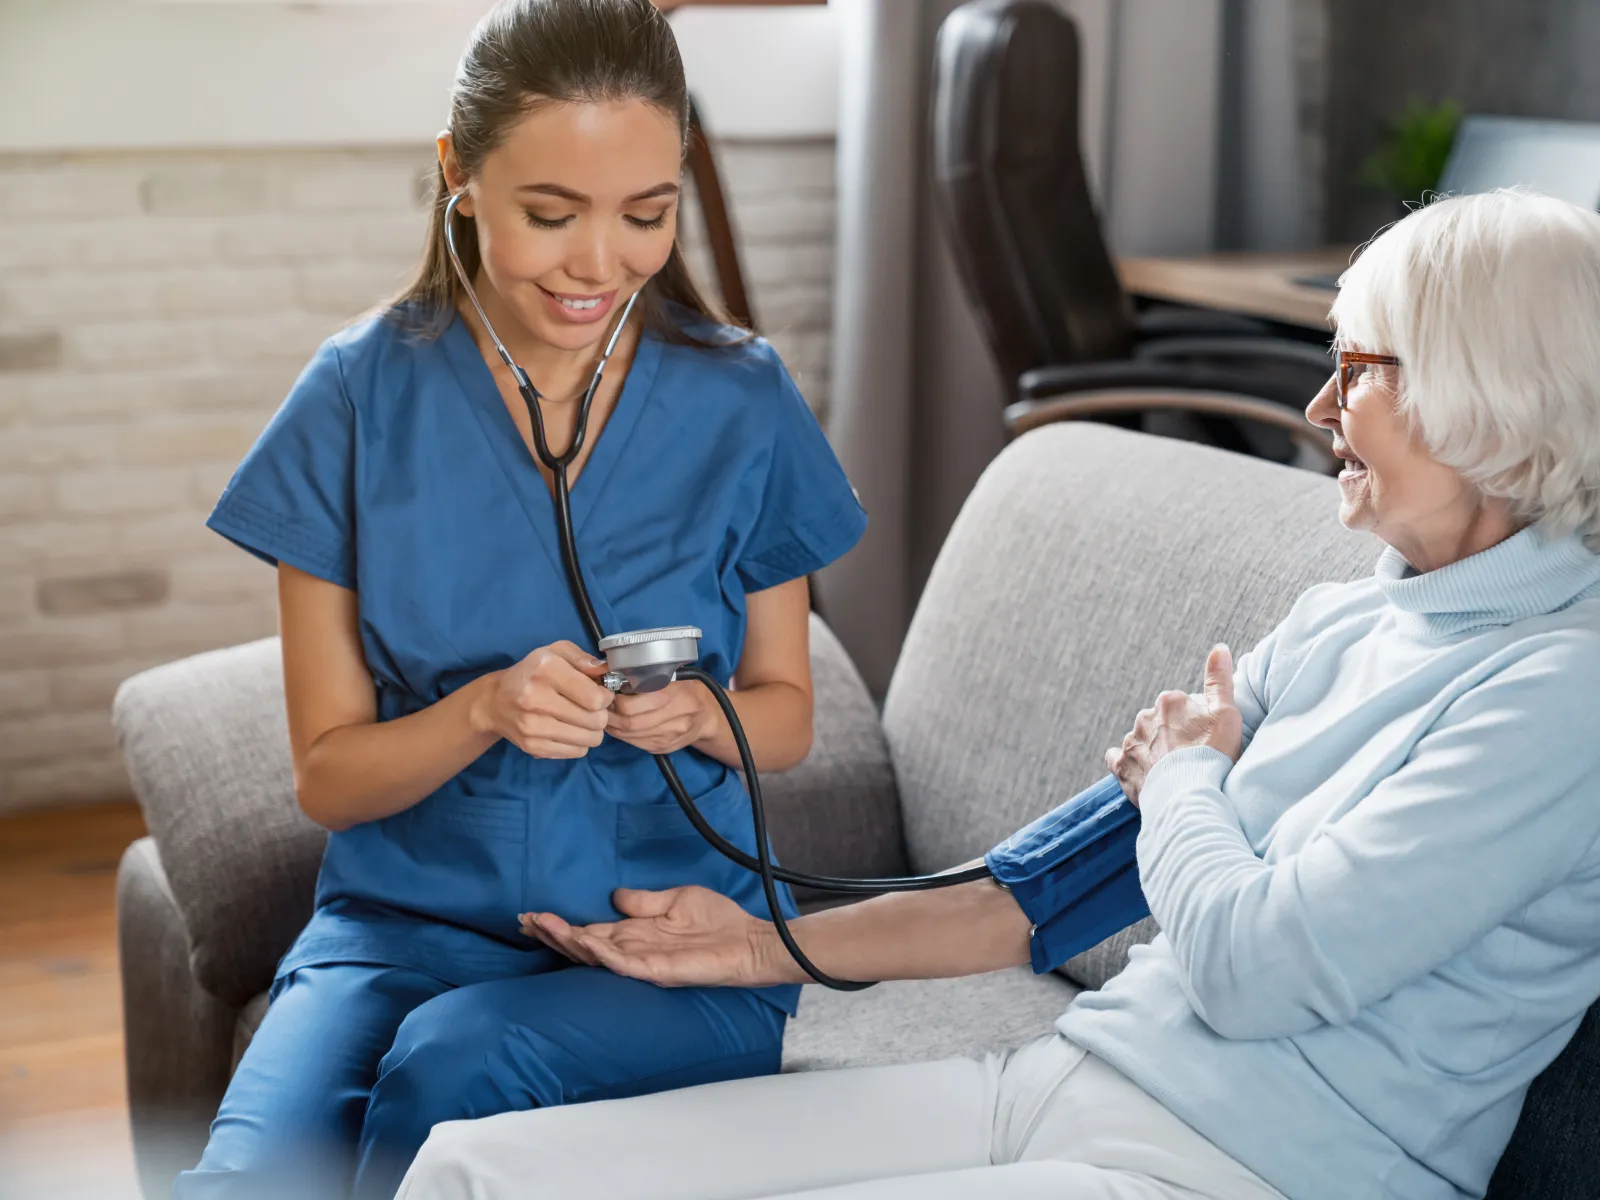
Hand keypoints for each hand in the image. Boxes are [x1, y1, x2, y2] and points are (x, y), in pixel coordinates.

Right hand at [470, 641, 614, 759]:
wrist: (495, 701)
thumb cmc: (533, 673)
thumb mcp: (556, 652)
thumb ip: (583, 658)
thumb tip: (605, 671)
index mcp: (545, 669)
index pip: (594, 698)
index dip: (606, 697)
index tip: (601, 695)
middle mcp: (536, 698)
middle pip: (595, 720)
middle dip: (602, 714)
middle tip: (594, 709)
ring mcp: (533, 726)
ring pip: (589, 739)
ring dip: (594, 731)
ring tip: (584, 720)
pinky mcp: (533, 747)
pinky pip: (576, 752)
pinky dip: (580, 743)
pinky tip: (571, 730)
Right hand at [519, 886, 782, 987]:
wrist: (751, 941)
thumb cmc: (719, 923)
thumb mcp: (676, 899)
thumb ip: (644, 900)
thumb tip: (616, 895)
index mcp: (636, 933)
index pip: (591, 930)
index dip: (563, 925)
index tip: (534, 914)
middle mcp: (634, 950)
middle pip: (584, 944)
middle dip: (554, 934)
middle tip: (525, 920)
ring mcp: (644, 962)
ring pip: (596, 955)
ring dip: (568, 941)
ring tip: (543, 926)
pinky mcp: (658, 971)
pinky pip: (623, 963)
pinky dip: (601, 953)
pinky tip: (583, 941)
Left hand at [606, 680, 715, 755]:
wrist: (707, 715)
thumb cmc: (685, 689)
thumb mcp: (671, 675)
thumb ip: (646, 677)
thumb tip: (612, 677)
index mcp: (674, 694)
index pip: (631, 705)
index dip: (613, 701)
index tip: (606, 693)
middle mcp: (674, 718)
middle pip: (629, 723)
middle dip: (610, 716)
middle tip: (600, 707)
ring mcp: (670, 736)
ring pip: (630, 736)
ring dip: (613, 727)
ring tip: (607, 715)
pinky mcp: (664, 748)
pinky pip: (636, 744)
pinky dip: (623, 735)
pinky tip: (619, 726)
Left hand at [1105, 645, 1241, 806]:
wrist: (1188, 793)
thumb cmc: (1212, 753)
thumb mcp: (1226, 712)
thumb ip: (1220, 679)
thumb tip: (1219, 648)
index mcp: (1169, 700)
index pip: (1184, 706)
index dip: (1197, 723)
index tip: (1206, 740)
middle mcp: (1145, 716)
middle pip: (1162, 722)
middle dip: (1173, 735)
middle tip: (1191, 757)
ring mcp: (1131, 741)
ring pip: (1142, 740)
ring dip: (1153, 750)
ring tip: (1172, 770)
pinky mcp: (1121, 766)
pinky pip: (1118, 759)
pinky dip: (1127, 764)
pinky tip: (1139, 772)